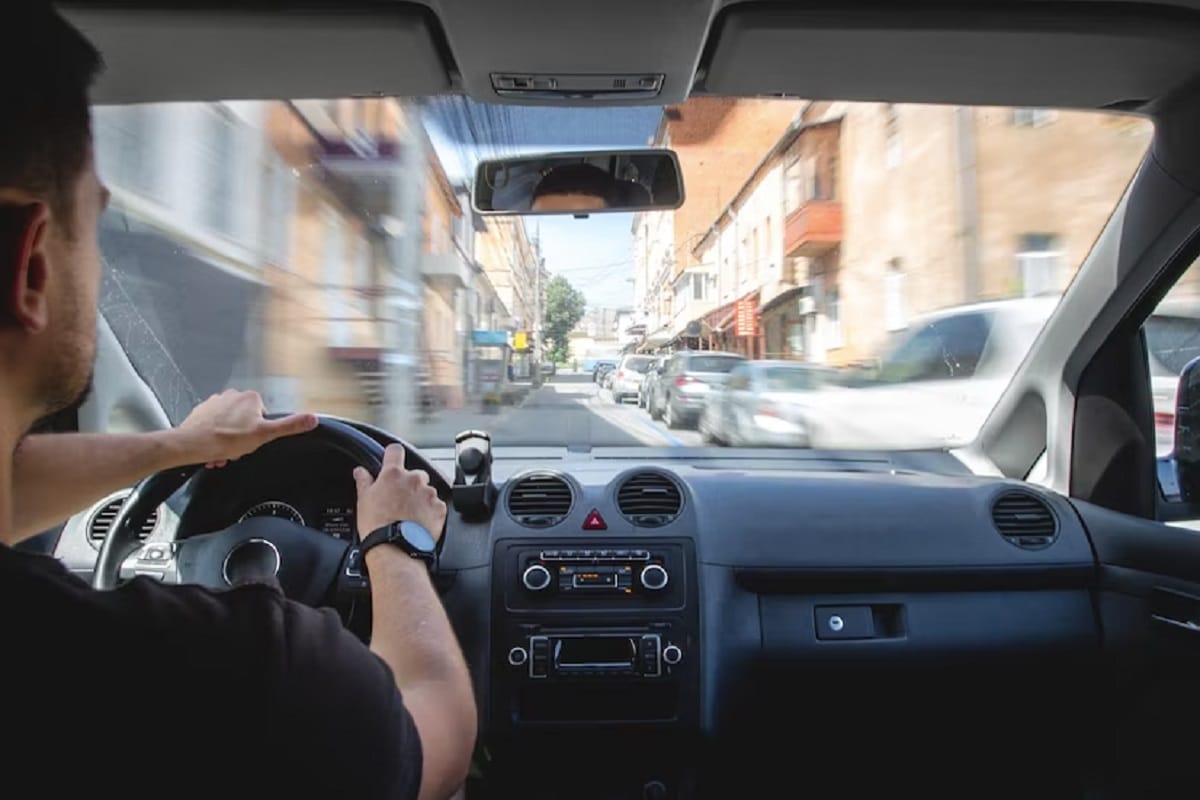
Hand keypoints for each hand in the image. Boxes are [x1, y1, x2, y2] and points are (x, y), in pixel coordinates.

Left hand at [175, 389, 317, 467]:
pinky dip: (214, 438)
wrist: (192, 444)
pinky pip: (214, 425)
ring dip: (227, 440)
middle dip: (241, 438)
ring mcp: (216, 402)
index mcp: (250, 398)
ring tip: (222, 452)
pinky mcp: (202, 411)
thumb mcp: (264, 434)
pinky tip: (212, 448)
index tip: (251, 441)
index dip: (259, 433)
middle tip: (236, 450)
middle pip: (246, 421)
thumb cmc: (225, 439)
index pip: (263, 416)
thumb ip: (290, 426)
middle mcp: (233, 395)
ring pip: (229, 425)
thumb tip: (312, 419)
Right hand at [353, 444, 446, 540]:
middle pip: (414, 474)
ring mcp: (429, 493)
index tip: (391, 461)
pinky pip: (436, 505)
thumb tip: (360, 472)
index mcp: (393, 474)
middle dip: (409, 484)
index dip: (393, 455)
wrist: (394, 550)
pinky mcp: (439, 508)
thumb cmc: (377, 527)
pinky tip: (418, 522)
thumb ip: (364, 481)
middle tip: (399, 500)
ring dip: (420, 498)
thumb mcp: (363, 500)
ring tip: (409, 515)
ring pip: (426, 490)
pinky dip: (430, 511)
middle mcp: (414, 480)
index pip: (395, 450)